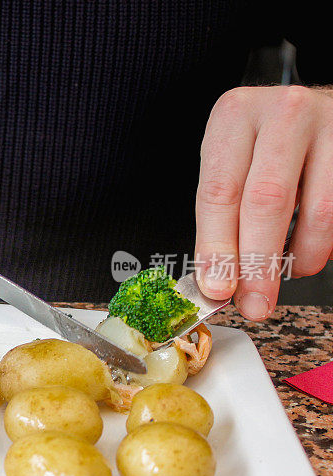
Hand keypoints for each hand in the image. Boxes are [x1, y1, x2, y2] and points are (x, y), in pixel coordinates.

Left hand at [195, 85, 332, 319]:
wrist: (311, 109)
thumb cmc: (263, 143)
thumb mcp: (231, 164)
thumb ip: (221, 216)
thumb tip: (218, 282)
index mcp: (235, 115)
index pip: (219, 191)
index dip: (217, 246)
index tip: (218, 287)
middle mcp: (283, 112)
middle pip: (267, 202)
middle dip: (259, 264)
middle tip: (255, 303)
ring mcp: (330, 123)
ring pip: (319, 211)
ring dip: (302, 257)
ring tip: (291, 270)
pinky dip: (327, 243)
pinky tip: (313, 247)